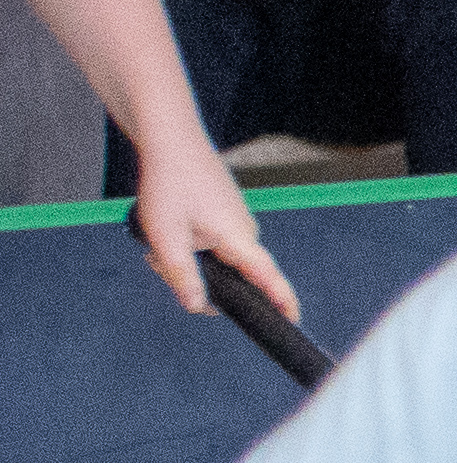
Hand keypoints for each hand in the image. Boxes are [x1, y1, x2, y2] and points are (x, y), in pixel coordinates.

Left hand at [127, 158, 277, 327]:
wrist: (172, 141)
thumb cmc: (171, 183)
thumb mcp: (167, 237)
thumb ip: (182, 276)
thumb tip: (197, 306)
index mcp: (238, 239)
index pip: (268, 278)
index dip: (281, 302)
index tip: (292, 321)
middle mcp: (245, 231)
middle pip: (232, 274)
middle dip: (198, 278)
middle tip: (159, 264)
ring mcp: (236, 221)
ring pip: (218, 258)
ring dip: (189, 259)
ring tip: (159, 242)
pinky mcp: (226, 213)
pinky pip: (214, 242)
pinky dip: (192, 244)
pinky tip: (170, 227)